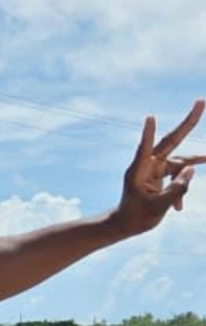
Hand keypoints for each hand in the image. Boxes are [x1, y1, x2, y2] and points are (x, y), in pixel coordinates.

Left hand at [115, 101, 205, 233]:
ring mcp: (154, 166)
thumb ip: (177, 189)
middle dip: (188, 123)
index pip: (144, 149)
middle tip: (201, 101)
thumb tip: (192, 169)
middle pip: (171, 140)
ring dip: (188, 173)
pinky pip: (177, 175)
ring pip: (178, 163)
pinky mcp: (159, 172)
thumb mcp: (158, 207)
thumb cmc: (136, 217)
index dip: (149, 134)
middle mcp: (146, 164)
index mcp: (138, 171)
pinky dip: (180, 189)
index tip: (150, 117)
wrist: (126, 224)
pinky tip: (178, 208)